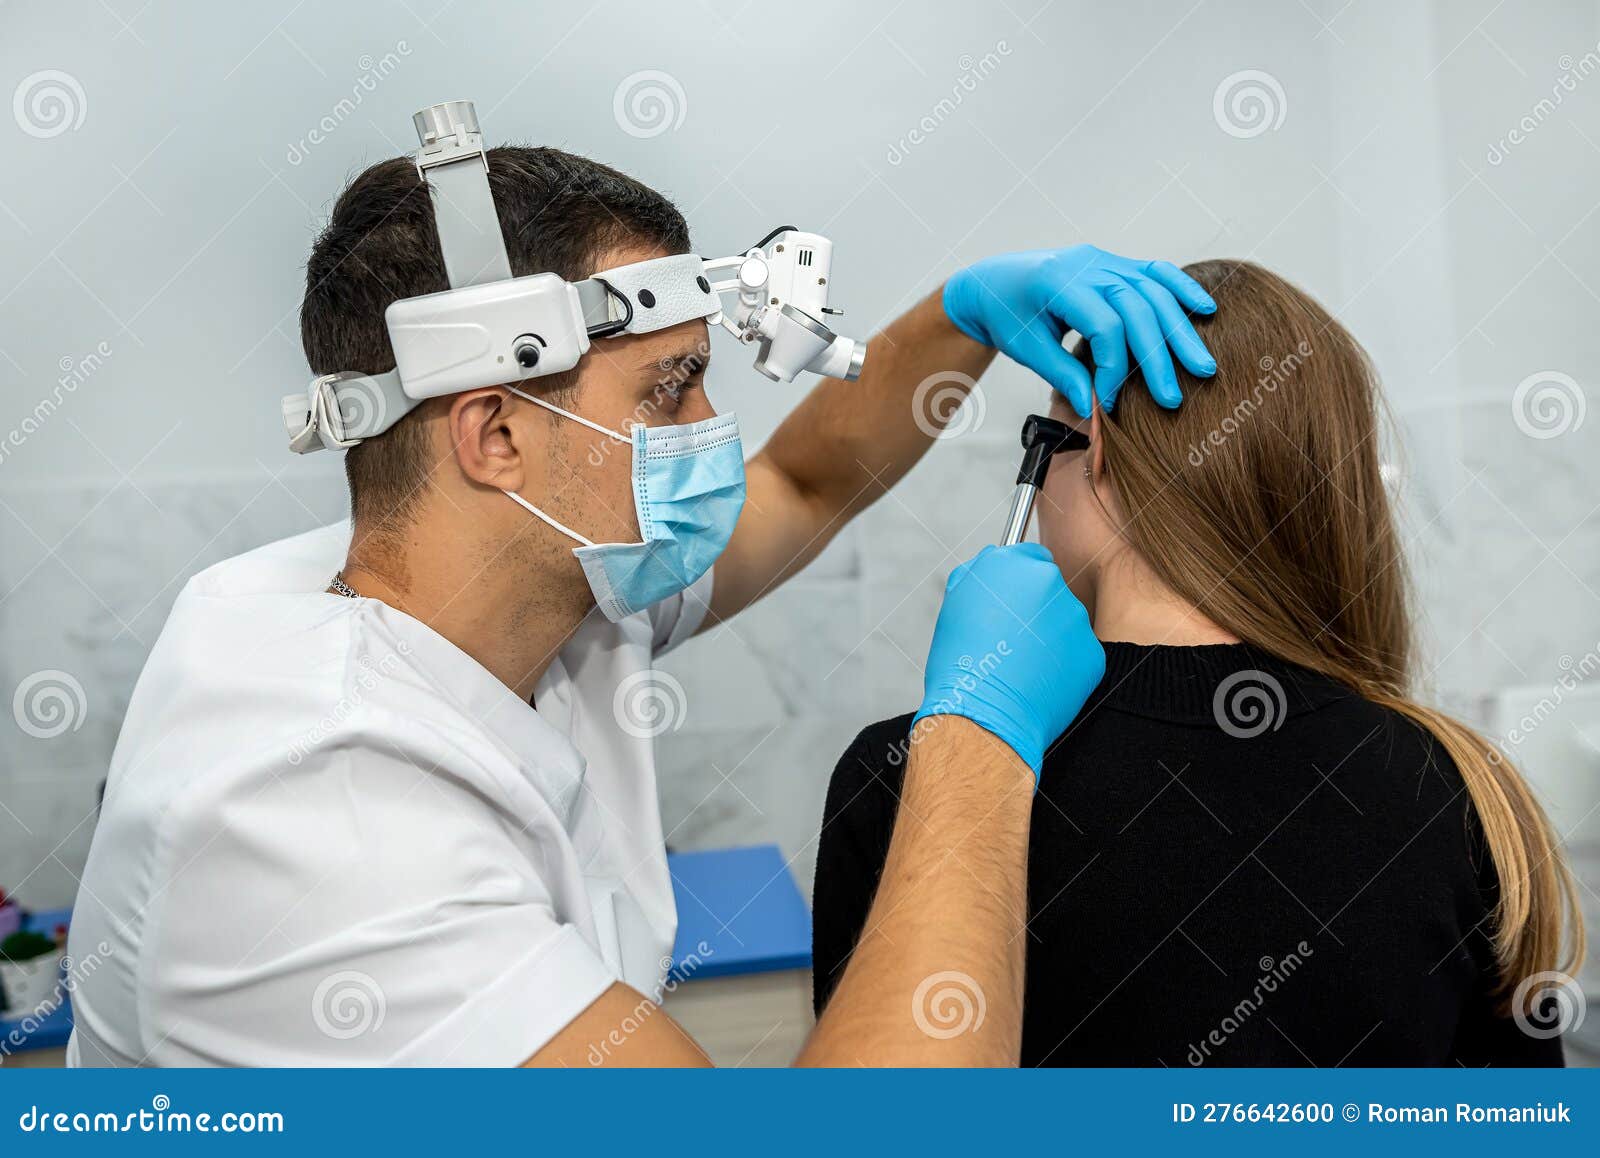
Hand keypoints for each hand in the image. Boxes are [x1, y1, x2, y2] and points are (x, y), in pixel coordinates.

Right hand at [912, 543, 1104, 778]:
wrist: (982, 715)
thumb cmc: (960, 667)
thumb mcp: (955, 606)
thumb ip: (980, 579)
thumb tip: (993, 572)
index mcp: (1008, 563)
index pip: (1029, 557)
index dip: (1020, 585)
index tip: (1014, 604)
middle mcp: (1046, 579)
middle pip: (1049, 589)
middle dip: (1036, 611)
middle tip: (1012, 642)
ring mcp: (1074, 615)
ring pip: (1066, 623)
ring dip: (1051, 639)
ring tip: (1021, 667)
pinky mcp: (1091, 650)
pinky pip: (1078, 655)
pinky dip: (1064, 668)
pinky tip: (1039, 683)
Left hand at [943, 245, 1216, 415]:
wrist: (994, 281)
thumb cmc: (1006, 314)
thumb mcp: (1026, 348)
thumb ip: (1062, 374)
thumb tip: (1094, 408)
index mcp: (1058, 283)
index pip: (1104, 326)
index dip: (1113, 368)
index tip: (1109, 403)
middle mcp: (1087, 265)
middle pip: (1137, 308)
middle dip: (1158, 356)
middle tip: (1173, 398)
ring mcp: (1104, 260)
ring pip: (1153, 291)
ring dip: (1181, 330)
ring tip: (1203, 366)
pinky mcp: (1115, 263)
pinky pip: (1155, 271)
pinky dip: (1182, 289)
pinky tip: (1206, 309)